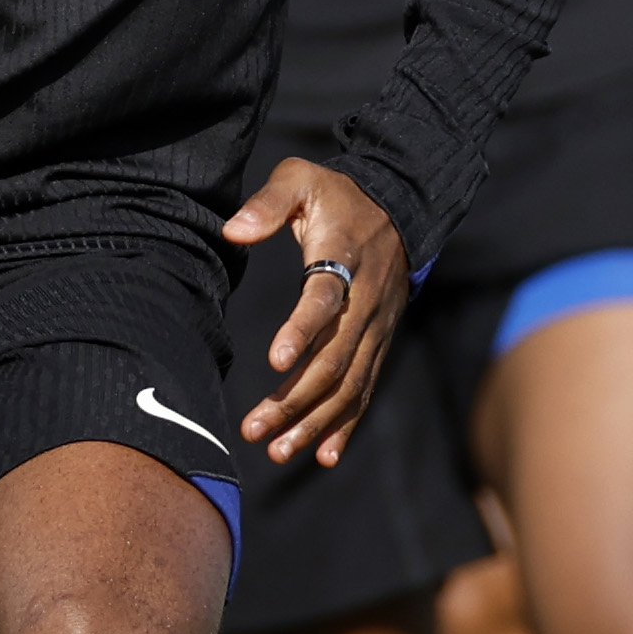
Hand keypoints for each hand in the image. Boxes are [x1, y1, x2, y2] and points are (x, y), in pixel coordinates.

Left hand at [224, 160, 410, 466]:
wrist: (399, 206)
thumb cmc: (337, 195)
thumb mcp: (301, 178)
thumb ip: (267, 204)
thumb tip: (233, 231)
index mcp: (344, 259)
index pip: (324, 300)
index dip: (301, 330)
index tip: (274, 361)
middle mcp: (366, 303)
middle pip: (334, 359)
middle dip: (295, 399)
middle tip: (254, 429)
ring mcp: (376, 328)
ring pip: (349, 385)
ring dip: (314, 422)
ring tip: (277, 451)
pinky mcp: (378, 342)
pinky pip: (365, 389)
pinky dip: (346, 424)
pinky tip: (324, 455)